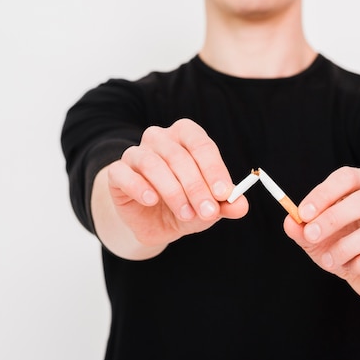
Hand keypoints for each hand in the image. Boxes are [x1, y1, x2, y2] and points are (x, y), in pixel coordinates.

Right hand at [104, 118, 247, 252]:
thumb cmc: (186, 205)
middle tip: (208, 212)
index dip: (214, 169)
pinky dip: (139, 187)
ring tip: (186, 214)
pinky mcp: (117, 172)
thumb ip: (225, 204)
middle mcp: (160, 139)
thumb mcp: (208, 208)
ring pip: (152, 164)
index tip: (224, 194)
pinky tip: (152, 201)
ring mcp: (136, 153)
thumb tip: (241, 206)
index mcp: (186, 137)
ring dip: (173, 191)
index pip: (201, 145)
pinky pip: (124, 174)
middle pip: (179, 156)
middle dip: (196, 187)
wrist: (154, 222)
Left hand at [283, 167, 359, 300]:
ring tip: (329, 260)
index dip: (324, 193)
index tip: (303, 213)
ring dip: (345, 247)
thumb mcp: (321, 236)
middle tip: (310, 235)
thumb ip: (304, 228)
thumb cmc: (349, 243)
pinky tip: (352, 268)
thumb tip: (290, 221)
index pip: (349, 177)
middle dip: (332, 218)